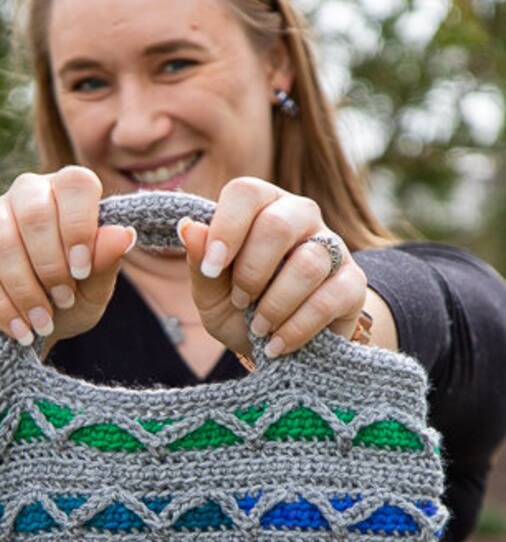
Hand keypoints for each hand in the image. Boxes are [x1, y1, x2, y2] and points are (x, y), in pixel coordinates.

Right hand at [0, 166, 135, 345]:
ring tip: (42, 322)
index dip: (79, 226)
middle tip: (63, 301)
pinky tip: (19, 328)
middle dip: (51, 265)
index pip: (76, 184)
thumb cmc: (67, 297)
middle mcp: (28, 194)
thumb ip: (106, 263)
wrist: (25, 322)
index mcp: (67, 193)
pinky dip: (0, 305)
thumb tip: (124, 235)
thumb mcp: (94, 289)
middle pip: (34, 212)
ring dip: (25, 289)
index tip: (82, 269)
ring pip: (2, 242)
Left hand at [177, 177, 367, 358]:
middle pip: (279, 225)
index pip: (246, 192)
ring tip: (259, 327)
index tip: (210, 269)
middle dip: (251, 272)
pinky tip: (277, 343)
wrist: (278, 349)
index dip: (225, 229)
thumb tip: (188, 228)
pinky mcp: (352, 284)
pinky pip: (328, 299)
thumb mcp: (210, 292)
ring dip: (274, 304)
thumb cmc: (241, 309)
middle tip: (239, 301)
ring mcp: (332, 247)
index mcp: (262, 206)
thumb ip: (199, 261)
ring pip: (307, 264)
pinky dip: (296, 328)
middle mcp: (301, 217)